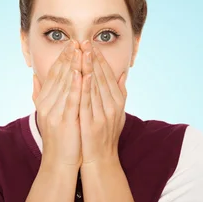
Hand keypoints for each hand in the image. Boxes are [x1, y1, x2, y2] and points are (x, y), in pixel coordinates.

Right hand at [32, 41, 83, 169]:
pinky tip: (80, 72)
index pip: (53, 74)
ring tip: (81, 50)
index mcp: (44, 101)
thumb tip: (34, 78)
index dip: (62, 58)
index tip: (71, 44)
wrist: (59, 163)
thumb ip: (40, 95)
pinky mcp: (64, 121)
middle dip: (69, 57)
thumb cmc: (59, 138)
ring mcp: (55, 112)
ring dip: (74, 65)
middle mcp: (47, 104)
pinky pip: (71, 100)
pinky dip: (76, 85)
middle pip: (59, 76)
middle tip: (78, 40)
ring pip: (65, 84)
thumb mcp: (47, 114)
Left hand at [79, 42, 127, 165]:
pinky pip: (87, 101)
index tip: (92, 44)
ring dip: (88, 67)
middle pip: (102, 77)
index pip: (108, 75)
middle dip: (93, 58)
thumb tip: (122, 74)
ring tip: (82, 51)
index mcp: (118, 101)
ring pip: (95, 86)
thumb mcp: (117, 113)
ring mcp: (103, 114)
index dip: (100, 59)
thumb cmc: (106, 136)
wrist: (101, 160)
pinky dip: (84, 86)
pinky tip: (79, 74)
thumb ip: (120, 93)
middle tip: (86, 40)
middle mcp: (113, 105)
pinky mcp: (92, 122)